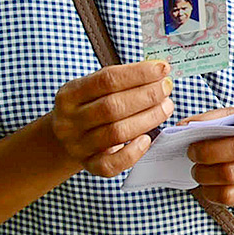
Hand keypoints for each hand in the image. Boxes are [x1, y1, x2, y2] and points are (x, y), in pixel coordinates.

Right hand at [48, 60, 173, 177]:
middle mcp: (70, 121)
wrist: (67, 139)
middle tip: (166, 88)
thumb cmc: (91, 106)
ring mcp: (77, 145)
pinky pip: (111, 165)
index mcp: (70, 94)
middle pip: (112, 107)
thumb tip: (159, 71)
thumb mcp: (94, 88)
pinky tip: (147, 139)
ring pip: (116, 133)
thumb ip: (122, 79)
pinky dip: (132, 153)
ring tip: (166, 107)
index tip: (163, 68)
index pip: (107, 80)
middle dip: (147, 95)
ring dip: (148, 118)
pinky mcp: (89, 165)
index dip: (139, 73)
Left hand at [184, 106, 233, 205]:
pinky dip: (211, 192)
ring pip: (231, 175)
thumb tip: (183, 127)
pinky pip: (230, 196)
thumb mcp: (230, 119)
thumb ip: (210, 120)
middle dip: (207, 153)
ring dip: (205, 175)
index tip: (191, 138)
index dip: (211, 128)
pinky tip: (207, 185)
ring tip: (198, 171)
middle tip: (192, 155)